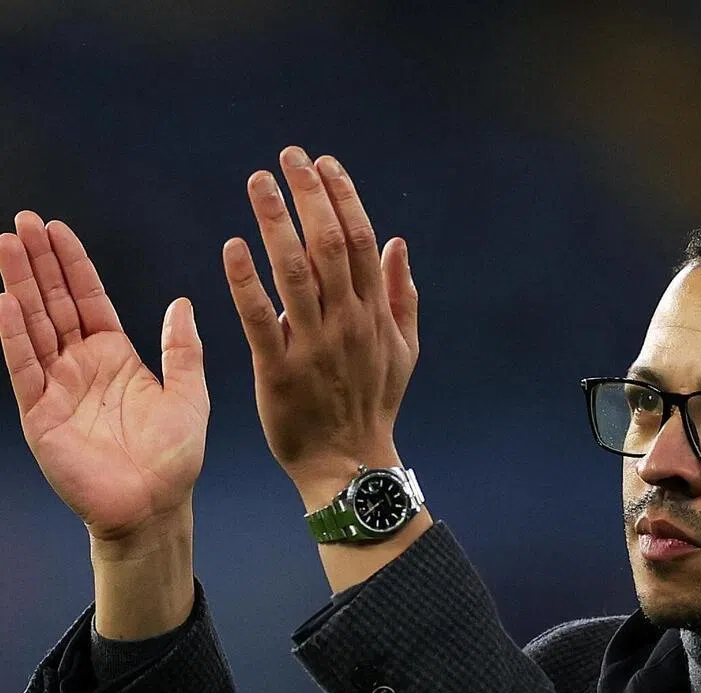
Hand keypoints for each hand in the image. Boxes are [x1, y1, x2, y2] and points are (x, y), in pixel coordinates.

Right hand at [0, 213, 208, 540]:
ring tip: (6, 245)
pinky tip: (5, 301)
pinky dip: (14, 335)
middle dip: (38, 263)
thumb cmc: (175, 457)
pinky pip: (25, 368)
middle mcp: (80, 366)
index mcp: (115, 357)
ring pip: (33, 326)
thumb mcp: (189, 396)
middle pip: (53, 304)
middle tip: (23, 221)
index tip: (56, 229)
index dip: (72, 265)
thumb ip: (182, 351)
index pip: (87, 300)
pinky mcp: (41, 414)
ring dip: (19, 286)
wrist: (156, 506)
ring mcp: (57, 387)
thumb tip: (182, 303)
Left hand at [222, 146, 418, 491]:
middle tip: (287, 157)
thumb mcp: (403, 351)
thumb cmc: (374, 404)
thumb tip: (397, 243)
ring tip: (258, 182)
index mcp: (375, 316)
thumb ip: (402, 296)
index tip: (323, 164)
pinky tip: (233, 246)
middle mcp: (348, 324)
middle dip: (309, 195)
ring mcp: (314, 346)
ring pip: (295, 272)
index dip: (343, 197)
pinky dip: (245, 281)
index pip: (362, 242)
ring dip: (276, 222)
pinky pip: (260, 318)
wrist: (349, 463)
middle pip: (330, 246)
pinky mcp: (278, 371)